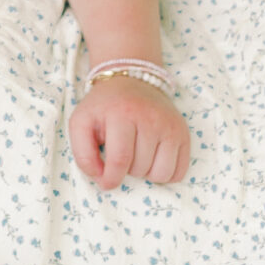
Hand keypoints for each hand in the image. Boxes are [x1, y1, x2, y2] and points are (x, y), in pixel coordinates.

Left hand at [68, 77, 191, 189]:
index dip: (111, 179)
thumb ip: (82, 152)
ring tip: (137, 155)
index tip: (105, 184)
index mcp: (122, 113)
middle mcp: (151, 118)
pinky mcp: (183, 133)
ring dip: (146, 172)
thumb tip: (99, 178)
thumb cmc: (104, 106)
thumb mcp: (81, 122)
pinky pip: (179, 172)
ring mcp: (170, 126)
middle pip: (140, 168)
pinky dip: (165, 173)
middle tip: (121, 152)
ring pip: (161, 174)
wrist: (132, 80)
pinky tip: (153, 158)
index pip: (120, 159)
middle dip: (127, 170)